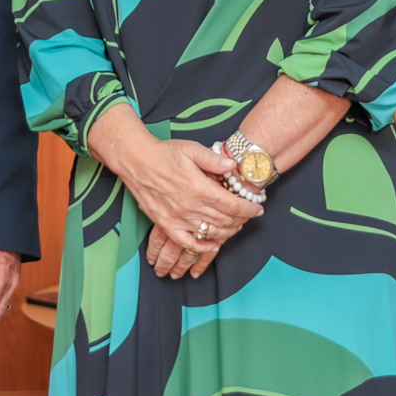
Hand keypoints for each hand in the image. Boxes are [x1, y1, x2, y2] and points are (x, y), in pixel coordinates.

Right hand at [120, 138, 260, 279]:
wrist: (137, 161)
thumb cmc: (164, 153)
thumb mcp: (191, 149)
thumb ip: (214, 159)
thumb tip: (233, 166)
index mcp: (199, 187)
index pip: (232, 205)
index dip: (248, 209)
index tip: (258, 209)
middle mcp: (190, 206)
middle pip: (224, 220)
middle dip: (241, 220)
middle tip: (248, 216)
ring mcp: (177, 218)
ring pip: (210, 232)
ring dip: (227, 232)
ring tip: (236, 226)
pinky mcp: (166, 224)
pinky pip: (187, 242)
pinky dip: (202, 247)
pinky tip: (214, 245)